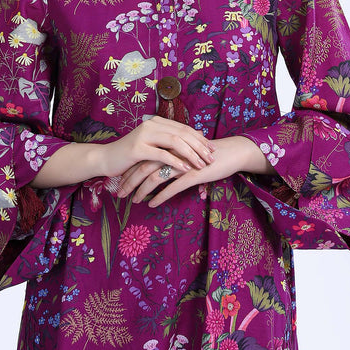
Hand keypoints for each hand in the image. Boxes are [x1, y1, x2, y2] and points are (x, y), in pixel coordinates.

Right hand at [100, 116, 214, 179]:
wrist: (107, 159)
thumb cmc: (132, 154)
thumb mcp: (153, 145)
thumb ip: (171, 140)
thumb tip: (197, 136)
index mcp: (156, 122)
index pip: (184, 128)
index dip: (200, 139)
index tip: (212, 149)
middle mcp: (151, 124)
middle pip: (182, 133)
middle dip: (200, 147)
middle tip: (212, 158)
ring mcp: (144, 135)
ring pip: (174, 142)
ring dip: (191, 154)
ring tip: (202, 165)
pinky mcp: (138, 149)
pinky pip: (161, 155)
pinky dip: (175, 162)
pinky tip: (185, 169)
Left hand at [117, 135, 274, 206]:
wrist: (229, 153)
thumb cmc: (206, 155)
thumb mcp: (185, 154)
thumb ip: (170, 158)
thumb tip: (156, 169)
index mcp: (168, 145)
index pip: (143, 157)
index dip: (130, 169)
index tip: (120, 181)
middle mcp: (171, 152)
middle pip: (144, 166)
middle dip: (129, 180)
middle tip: (119, 193)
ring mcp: (182, 163)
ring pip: (155, 177)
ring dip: (141, 190)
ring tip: (133, 201)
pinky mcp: (192, 173)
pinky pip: (172, 187)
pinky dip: (160, 196)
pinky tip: (152, 204)